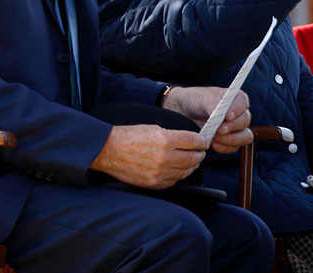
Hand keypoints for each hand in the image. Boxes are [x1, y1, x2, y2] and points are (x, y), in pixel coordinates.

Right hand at [89, 124, 208, 188]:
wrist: (108, 150)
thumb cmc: (128, 136)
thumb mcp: (153, 128)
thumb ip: (172, 135)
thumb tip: (187, 142)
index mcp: (165, 140)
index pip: (194, 141)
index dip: (202, 141)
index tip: (204, 142)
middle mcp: (164, 158)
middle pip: (193, 158)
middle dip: (199, 154)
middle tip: (201, 152)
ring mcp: (159, 173)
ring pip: (185, 172)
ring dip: (191, 166)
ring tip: (192, 162)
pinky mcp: (153, 184)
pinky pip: (173, 181)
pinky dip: (178, 175)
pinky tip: (178, 170)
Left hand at [163, 86, 252, 153]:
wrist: (186, 110)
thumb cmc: (196, 99)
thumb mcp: (202, 98)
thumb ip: (212, 104)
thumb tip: (218, 113)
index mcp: (235, 98)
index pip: (243, 103)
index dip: (237, 110)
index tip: (227, 116)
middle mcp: (239, 112)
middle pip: (245, 121)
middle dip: (232, 127)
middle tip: (219, 130)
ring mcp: (236, 127)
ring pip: (244, 136)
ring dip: (231, 139)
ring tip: (216, 137)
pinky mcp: (230, 139)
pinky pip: (235, 147)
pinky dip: (225, 147)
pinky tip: (214, 144)